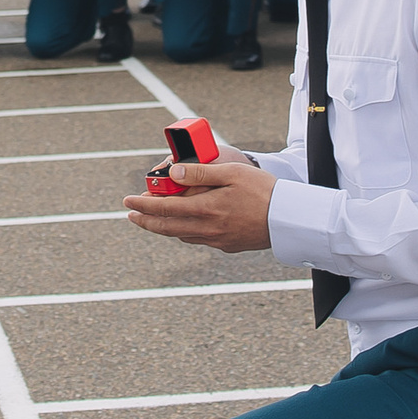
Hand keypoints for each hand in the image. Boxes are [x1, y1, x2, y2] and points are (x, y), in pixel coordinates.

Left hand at [123, 157, 274, 251]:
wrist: (289, 219)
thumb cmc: (264, 191)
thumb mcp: (232, 173)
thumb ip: (201, 172)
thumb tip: (174, 172)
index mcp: (207, 209)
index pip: (165, 208)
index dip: (143, 206)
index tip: (128, 201)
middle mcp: (208, 228)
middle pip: (167, 227)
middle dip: (146, 221)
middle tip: (131, 216)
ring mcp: (218, 240)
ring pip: (181, 236)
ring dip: (164, 228)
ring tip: (154, 220)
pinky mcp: (228, 246)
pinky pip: (198, 240)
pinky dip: (184, 233)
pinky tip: (183, 227)